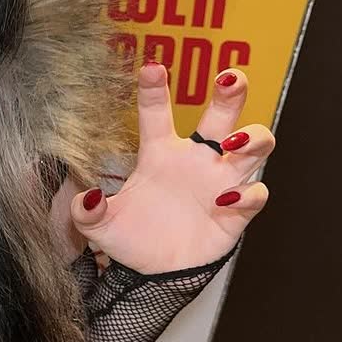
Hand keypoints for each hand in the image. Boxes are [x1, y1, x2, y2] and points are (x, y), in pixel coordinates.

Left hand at [69, 63, 272, 274]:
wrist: (155, 274)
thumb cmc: (130, 238)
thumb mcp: (99, 226)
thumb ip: (87, 212)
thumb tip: (87, 198)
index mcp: (158, 154)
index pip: (157, 114)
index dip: (155, 90)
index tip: (152, 67)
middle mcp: (194, 161)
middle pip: (220, 117)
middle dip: (230, 94)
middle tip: (230, 77)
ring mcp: (219, 183)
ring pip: (253, 146)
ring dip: (252, 138)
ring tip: (233, 141)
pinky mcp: (237, 212)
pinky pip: (255, 193)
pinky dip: (248, 194)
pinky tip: (226, 199)